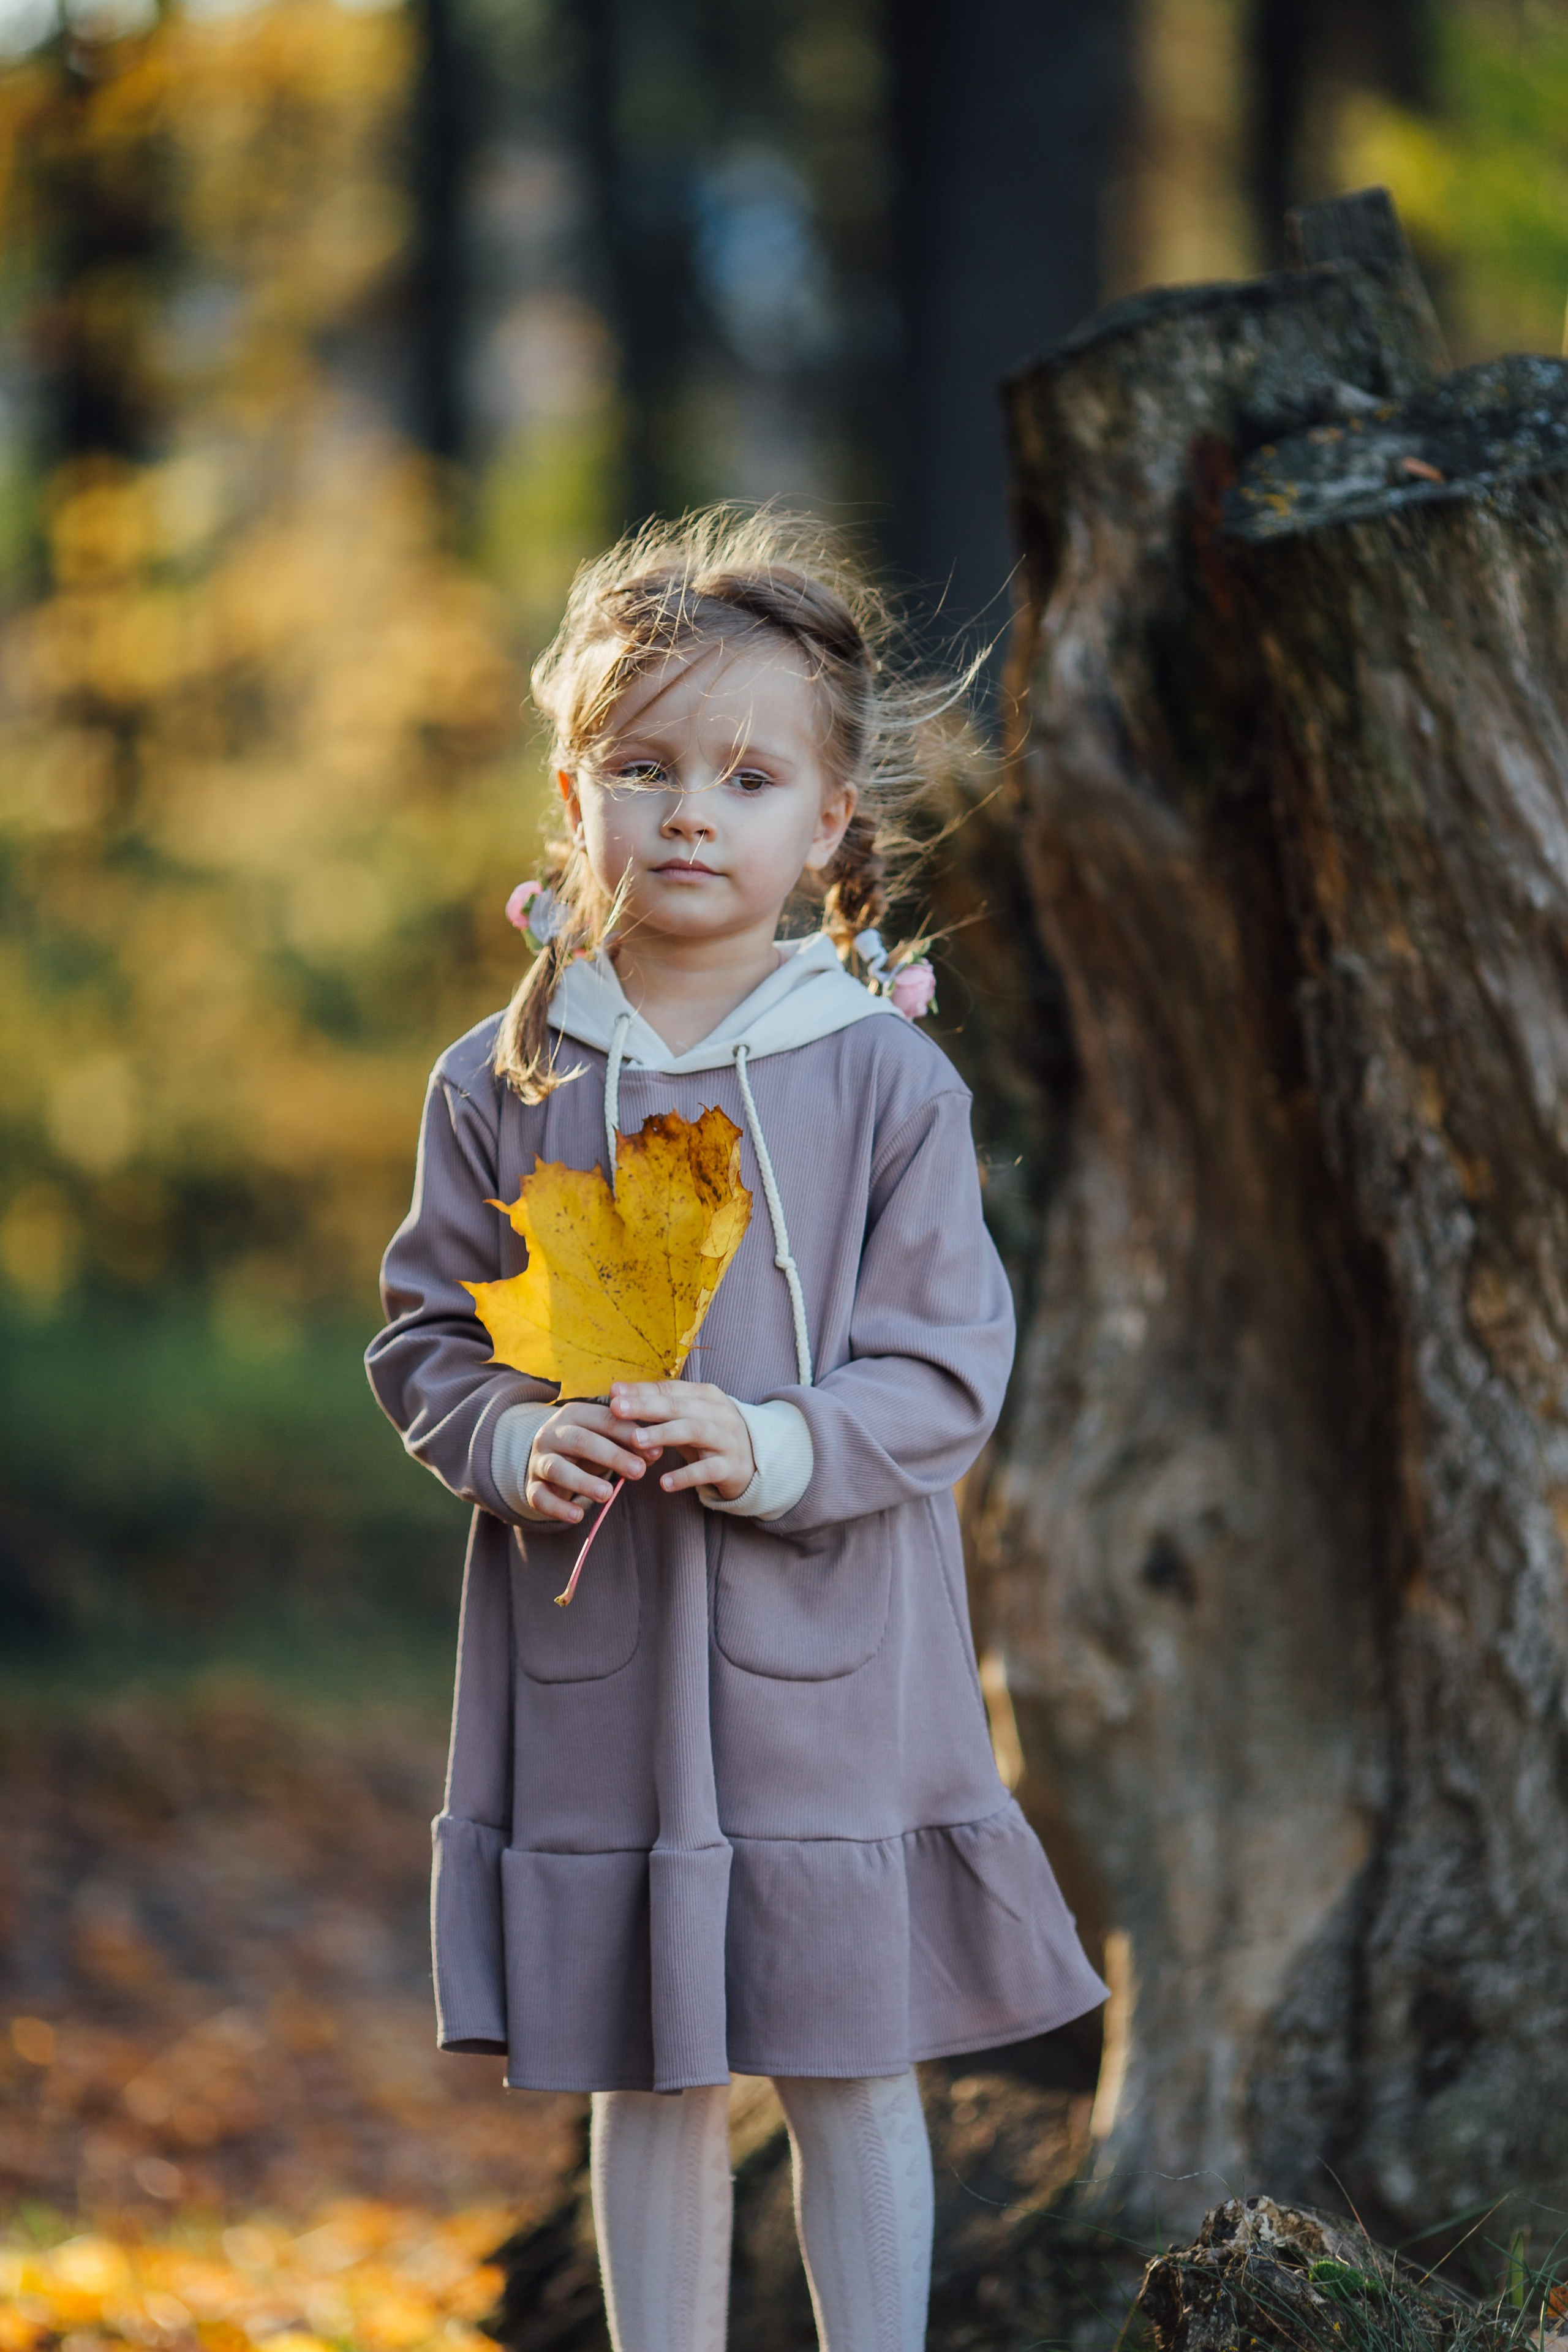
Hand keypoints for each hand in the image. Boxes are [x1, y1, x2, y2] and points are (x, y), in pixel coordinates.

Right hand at [527, 1400, 652, 1525]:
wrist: (548, 1459)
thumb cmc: (588, 1447)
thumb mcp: (607, 1440)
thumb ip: (630, 1443)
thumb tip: (655, 1452)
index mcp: (575, 1414)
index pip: (603, 1419)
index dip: (629, 1434)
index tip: (655, 1451)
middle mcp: (553, 1433)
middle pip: (580, 1441)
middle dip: (612, 1456)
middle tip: (639, 1472)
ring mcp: (539, 1460)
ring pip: (556, 1468)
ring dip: (583, 1482)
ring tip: (607, 1494)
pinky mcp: (531, 1486)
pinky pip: (539, 1497)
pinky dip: (558, 1508)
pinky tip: (578, 1516)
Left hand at [609, 1381, 756, 1502]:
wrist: (753, 1462)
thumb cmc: (709, 1436)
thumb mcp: (688, 1417)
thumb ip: (656, 1406)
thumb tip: (616, 1392)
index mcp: (706, 1395)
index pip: (670, 1389)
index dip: (642, 1390)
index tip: (614, 1393)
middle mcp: (719, 1412)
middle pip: (679, 1406)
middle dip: (646, 1406)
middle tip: (617, 1409)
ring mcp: (727, 1439)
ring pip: (694, 1431)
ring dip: (664, 1434)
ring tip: (637, 1441)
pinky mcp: (731, 1467)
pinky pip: (708, 1470)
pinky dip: (686, 1476)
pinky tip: (665, 1483)